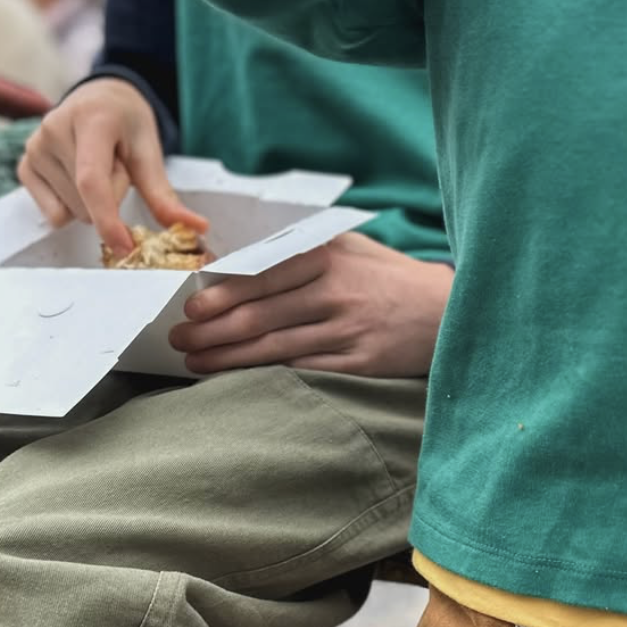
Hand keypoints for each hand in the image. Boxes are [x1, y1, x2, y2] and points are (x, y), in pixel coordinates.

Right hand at [19, 78, 205, 256]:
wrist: (98, 98)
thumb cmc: (126, 123)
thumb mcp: (149, 150)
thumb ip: (164, 194)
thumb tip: (196, 228)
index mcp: (91, 119)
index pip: (93, 181)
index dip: (109, 220)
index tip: (125, 248)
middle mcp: (54, 129)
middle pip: (88, 204)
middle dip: (111, 199)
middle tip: (115, 168)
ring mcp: (34, 147)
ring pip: (72, 213)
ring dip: (91, 203)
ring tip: (95, 169)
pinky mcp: (24, 164)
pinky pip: (52, 214)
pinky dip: (70, 207)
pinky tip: (75, 179)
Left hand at [170, 230, 451, 376]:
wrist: (448, 311)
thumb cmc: (389, 277)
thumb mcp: (350, 248)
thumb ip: (301, 251)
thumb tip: (239, 263)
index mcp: (327, 257)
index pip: (260, 277)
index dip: (219, 295)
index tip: (189, 307)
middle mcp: (333, 292)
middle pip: (258, 315)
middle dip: (211, 330)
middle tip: (179, 339)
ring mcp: (346, 330)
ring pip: (273, 347)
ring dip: (227, 358)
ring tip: (195, 363)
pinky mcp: (358, 363)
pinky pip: (302, 371)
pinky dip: (266, 376)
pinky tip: (239, 379)